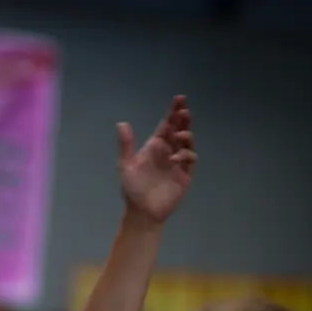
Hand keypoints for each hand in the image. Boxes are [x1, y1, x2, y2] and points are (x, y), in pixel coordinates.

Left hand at [118, 95, 195, 224]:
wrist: (142, 212)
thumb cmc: (132, 189)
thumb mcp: (125, 166)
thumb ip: (125, 145)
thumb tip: (121, 123)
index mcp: (154, 147)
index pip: (166, 125)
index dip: (173, 112)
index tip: (179, 99)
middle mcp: (167, 151)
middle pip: (178, 129)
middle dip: (183, 119)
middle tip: (184, 111)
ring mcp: (177, 162)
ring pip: (186, 142)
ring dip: (185, 135)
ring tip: (179, 136)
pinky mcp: (185, 175)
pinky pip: (190, 160)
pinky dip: (186, 155)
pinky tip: (177, 158)